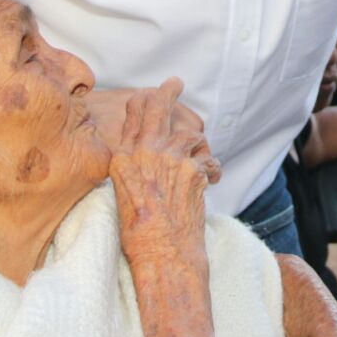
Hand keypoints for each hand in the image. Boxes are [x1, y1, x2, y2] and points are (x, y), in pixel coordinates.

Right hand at [110, 78, 219, 265]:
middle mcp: (144, 154)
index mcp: (122, 160)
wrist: (162, 254)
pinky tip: (213, 180)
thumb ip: (131, 169)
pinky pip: (209, 160)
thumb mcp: (123, 196)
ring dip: (197, 147)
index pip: (132, 117)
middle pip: (158, 109)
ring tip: (199, 161)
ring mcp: (170, 159)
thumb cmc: (140, 235)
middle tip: (175, 82)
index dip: (143, 102)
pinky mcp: (193, 170)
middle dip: (168, 92)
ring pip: (190, 135)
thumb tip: (140, 154)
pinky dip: (213, 169)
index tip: (148, 94)